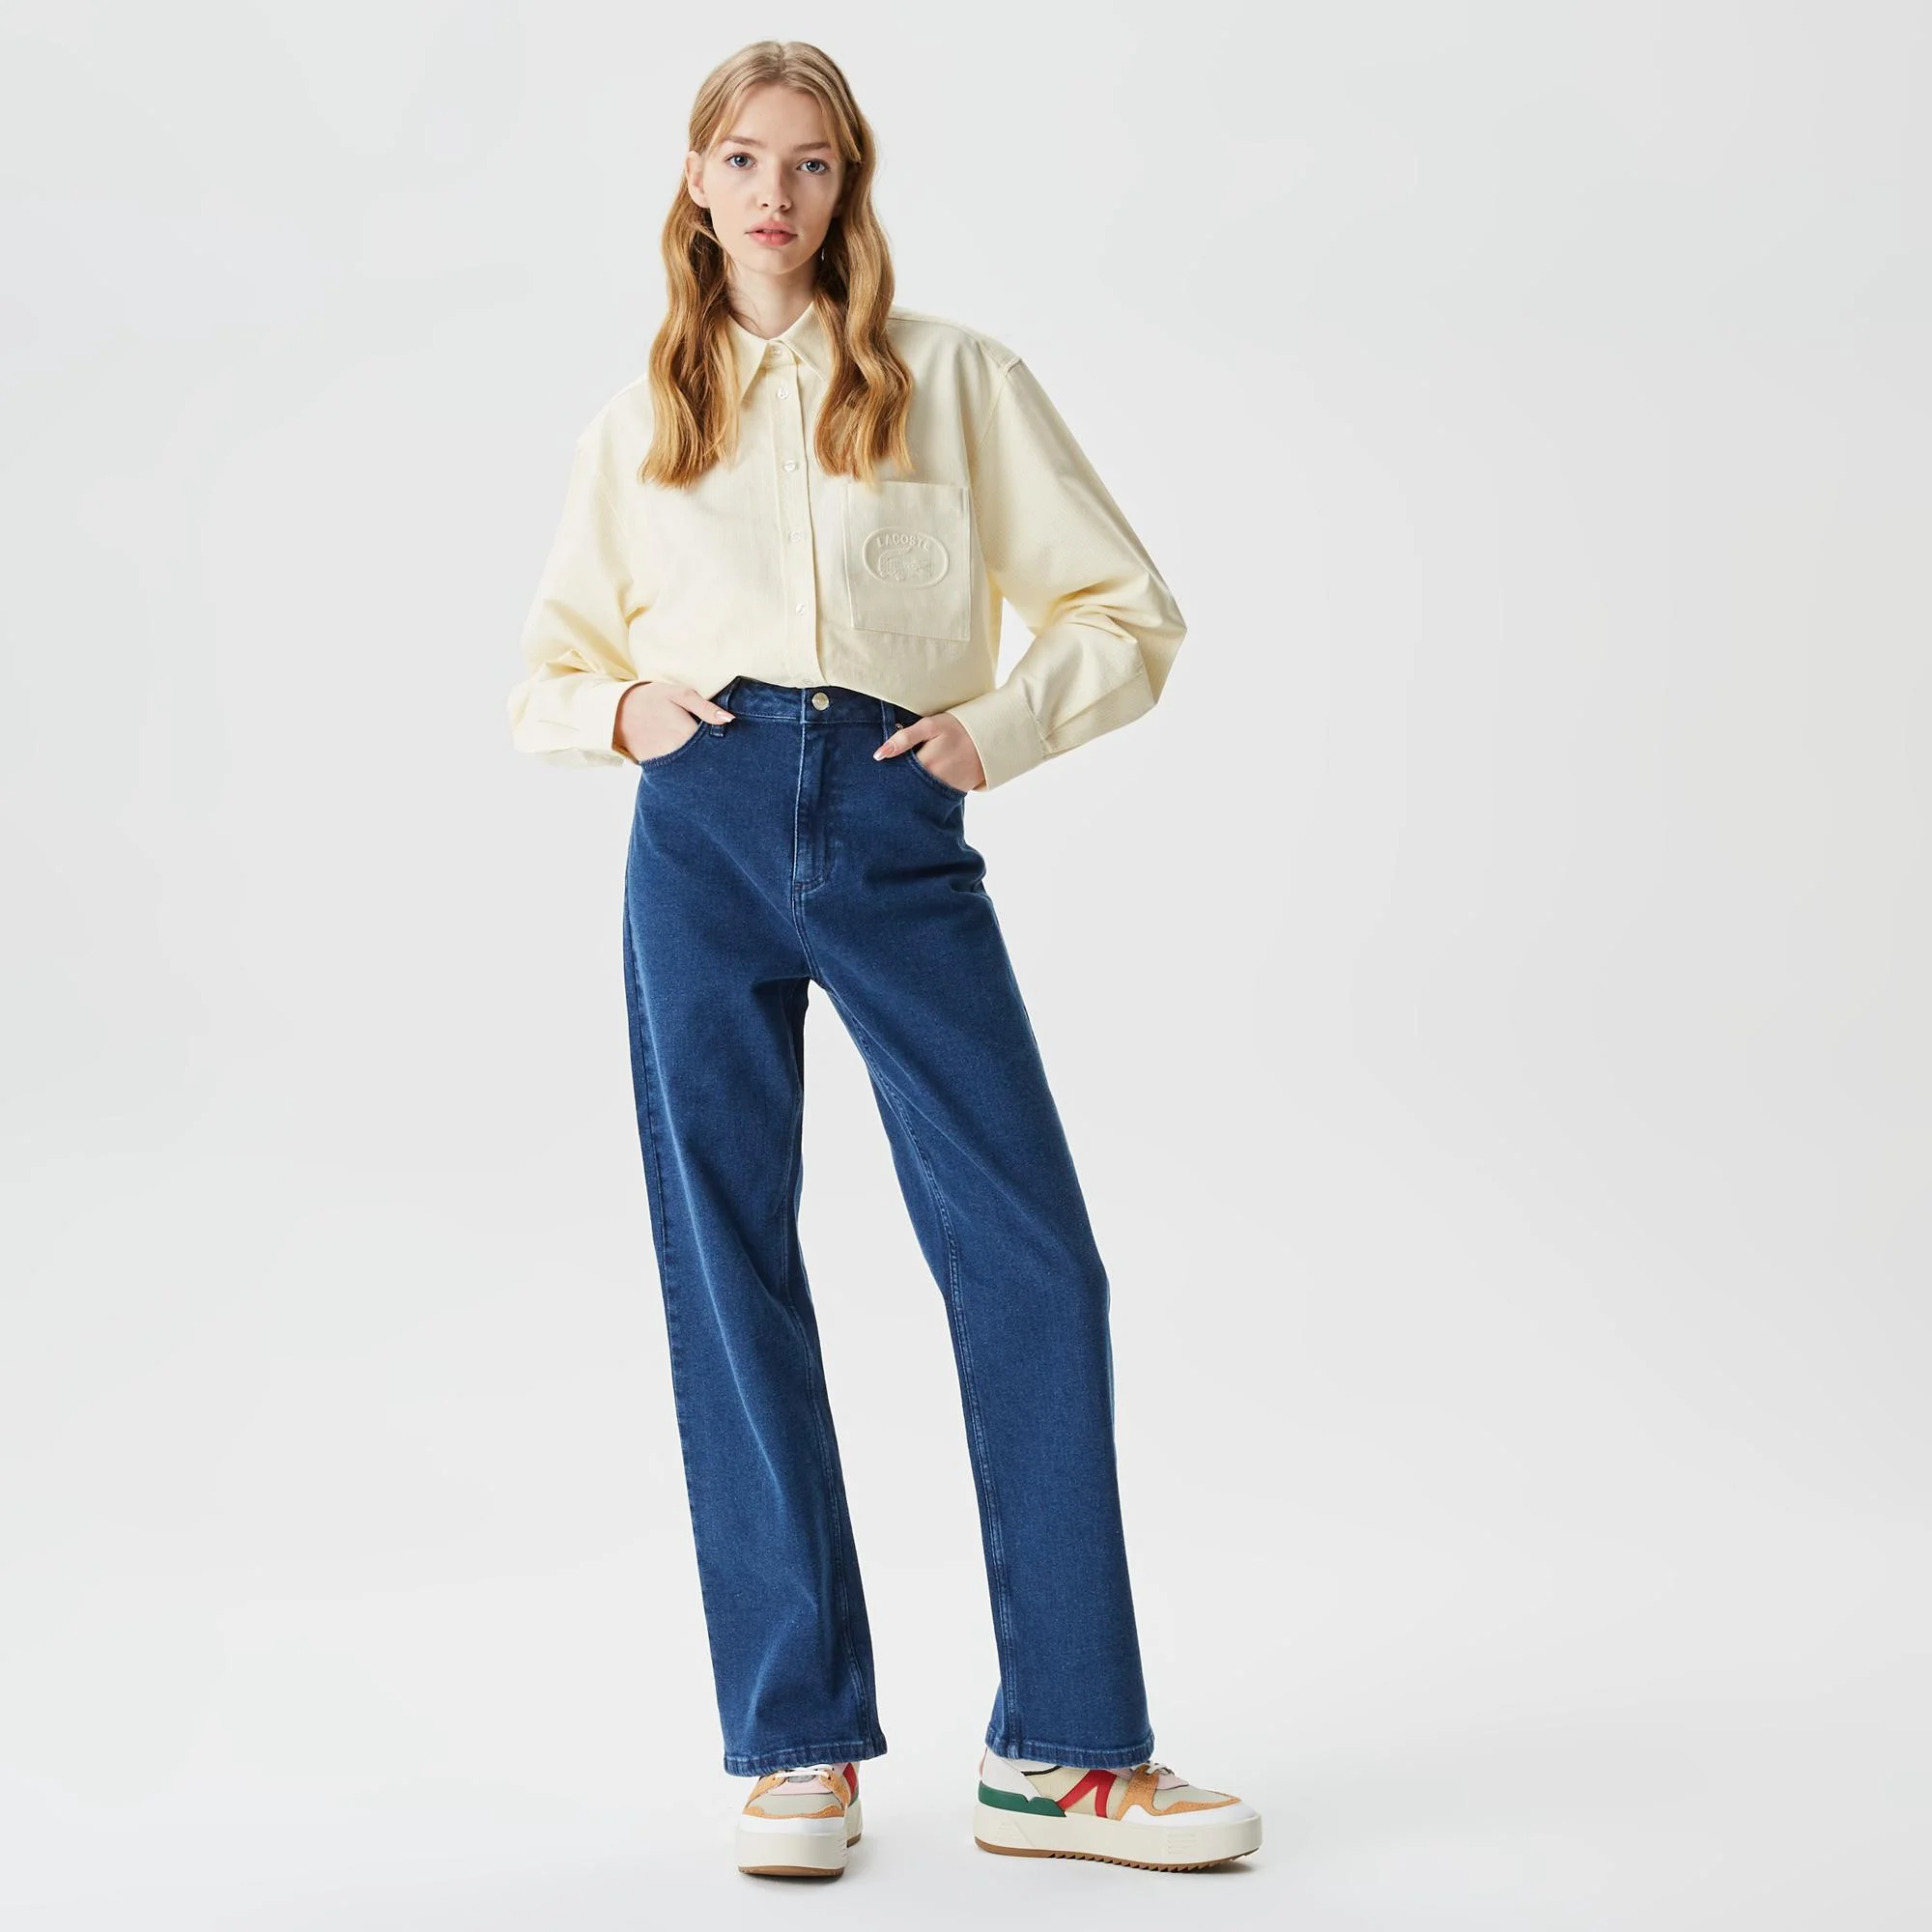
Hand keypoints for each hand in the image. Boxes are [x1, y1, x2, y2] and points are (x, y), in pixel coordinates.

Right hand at [614, 680, 733, 761]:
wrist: (616, 711)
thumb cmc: (651, 698)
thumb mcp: (680, 694)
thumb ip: (705, 708)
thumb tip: (730, 720)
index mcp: (686, 734)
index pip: (716, 747)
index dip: (726, 745)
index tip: (733, 743)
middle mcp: (677, 753)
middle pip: (706, 761)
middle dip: (715, 757)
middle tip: (723, 753)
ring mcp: (666, 763)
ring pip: (693, 769)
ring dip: (702, 764)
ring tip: (708, 758)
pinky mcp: (656, 768)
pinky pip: (678, 772)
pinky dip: (686, 768)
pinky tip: (691, 761)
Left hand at [872, 709, 984, 791]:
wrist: (992, 738)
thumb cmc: (959, 728)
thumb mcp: (931, 726)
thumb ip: (904, 738)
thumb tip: (878, 755)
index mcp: (924, 765)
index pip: (896, 775)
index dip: (885, 774)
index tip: (877, 770)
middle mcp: (933, 782)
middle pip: (905, 788)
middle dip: (895, 785)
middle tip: (885, 779)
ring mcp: (944, 790)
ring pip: (917, 796)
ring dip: (908, 791)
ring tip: (902, 781)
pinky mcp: (953, 794)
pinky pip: (932, 798)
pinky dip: (923, 794)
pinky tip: (919, 785)